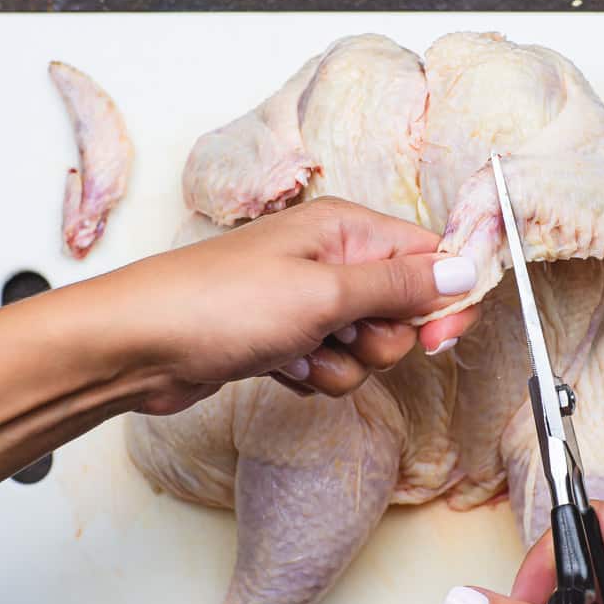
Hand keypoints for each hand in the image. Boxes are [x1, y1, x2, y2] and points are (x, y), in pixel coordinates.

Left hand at [90, 197, 479, 412]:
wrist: (138, 347)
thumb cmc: (220, 305)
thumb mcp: (323, 293)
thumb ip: (400, 286)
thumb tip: (464, 270)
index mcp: (345, 229)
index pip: (428, 256)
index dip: (444, 299)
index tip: (440, 338)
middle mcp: (330, 259)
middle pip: (402, 309)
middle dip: (382, 339)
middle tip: (342, 337)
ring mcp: (307, 301)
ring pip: (367, 346)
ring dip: (343, 364)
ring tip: (299, 354)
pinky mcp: (287, 338)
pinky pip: (332, 365)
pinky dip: (314, 374)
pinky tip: (280, 366)